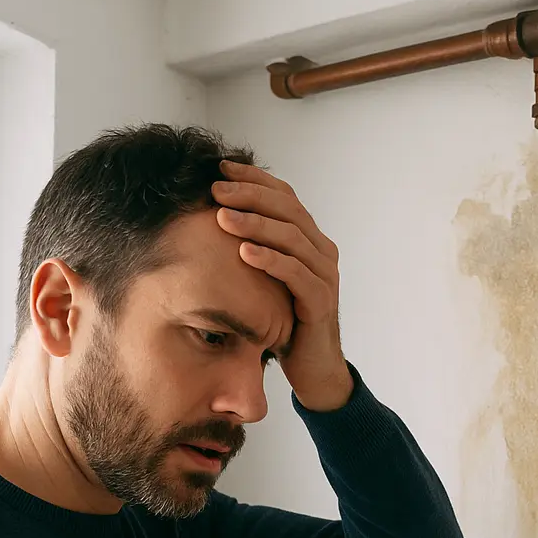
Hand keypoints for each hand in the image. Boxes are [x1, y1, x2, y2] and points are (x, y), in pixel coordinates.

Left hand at [213, 161, 352, 411]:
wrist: (313, 368)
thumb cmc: (286, 322)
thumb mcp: (267, 280)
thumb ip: (255, 250)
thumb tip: (213, 219)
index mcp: (310, 240)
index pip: (284, 196)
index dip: (254, 179)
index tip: (219, 169)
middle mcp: (322, 252)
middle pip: (288, 209)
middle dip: (250, 195)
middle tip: (215, 190)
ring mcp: (325, 275)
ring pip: (292, 236)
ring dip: (255, 223)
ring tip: (221, 217)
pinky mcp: (321, 302)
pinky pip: (296, 273)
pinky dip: (270, 259)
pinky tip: (243, 252)